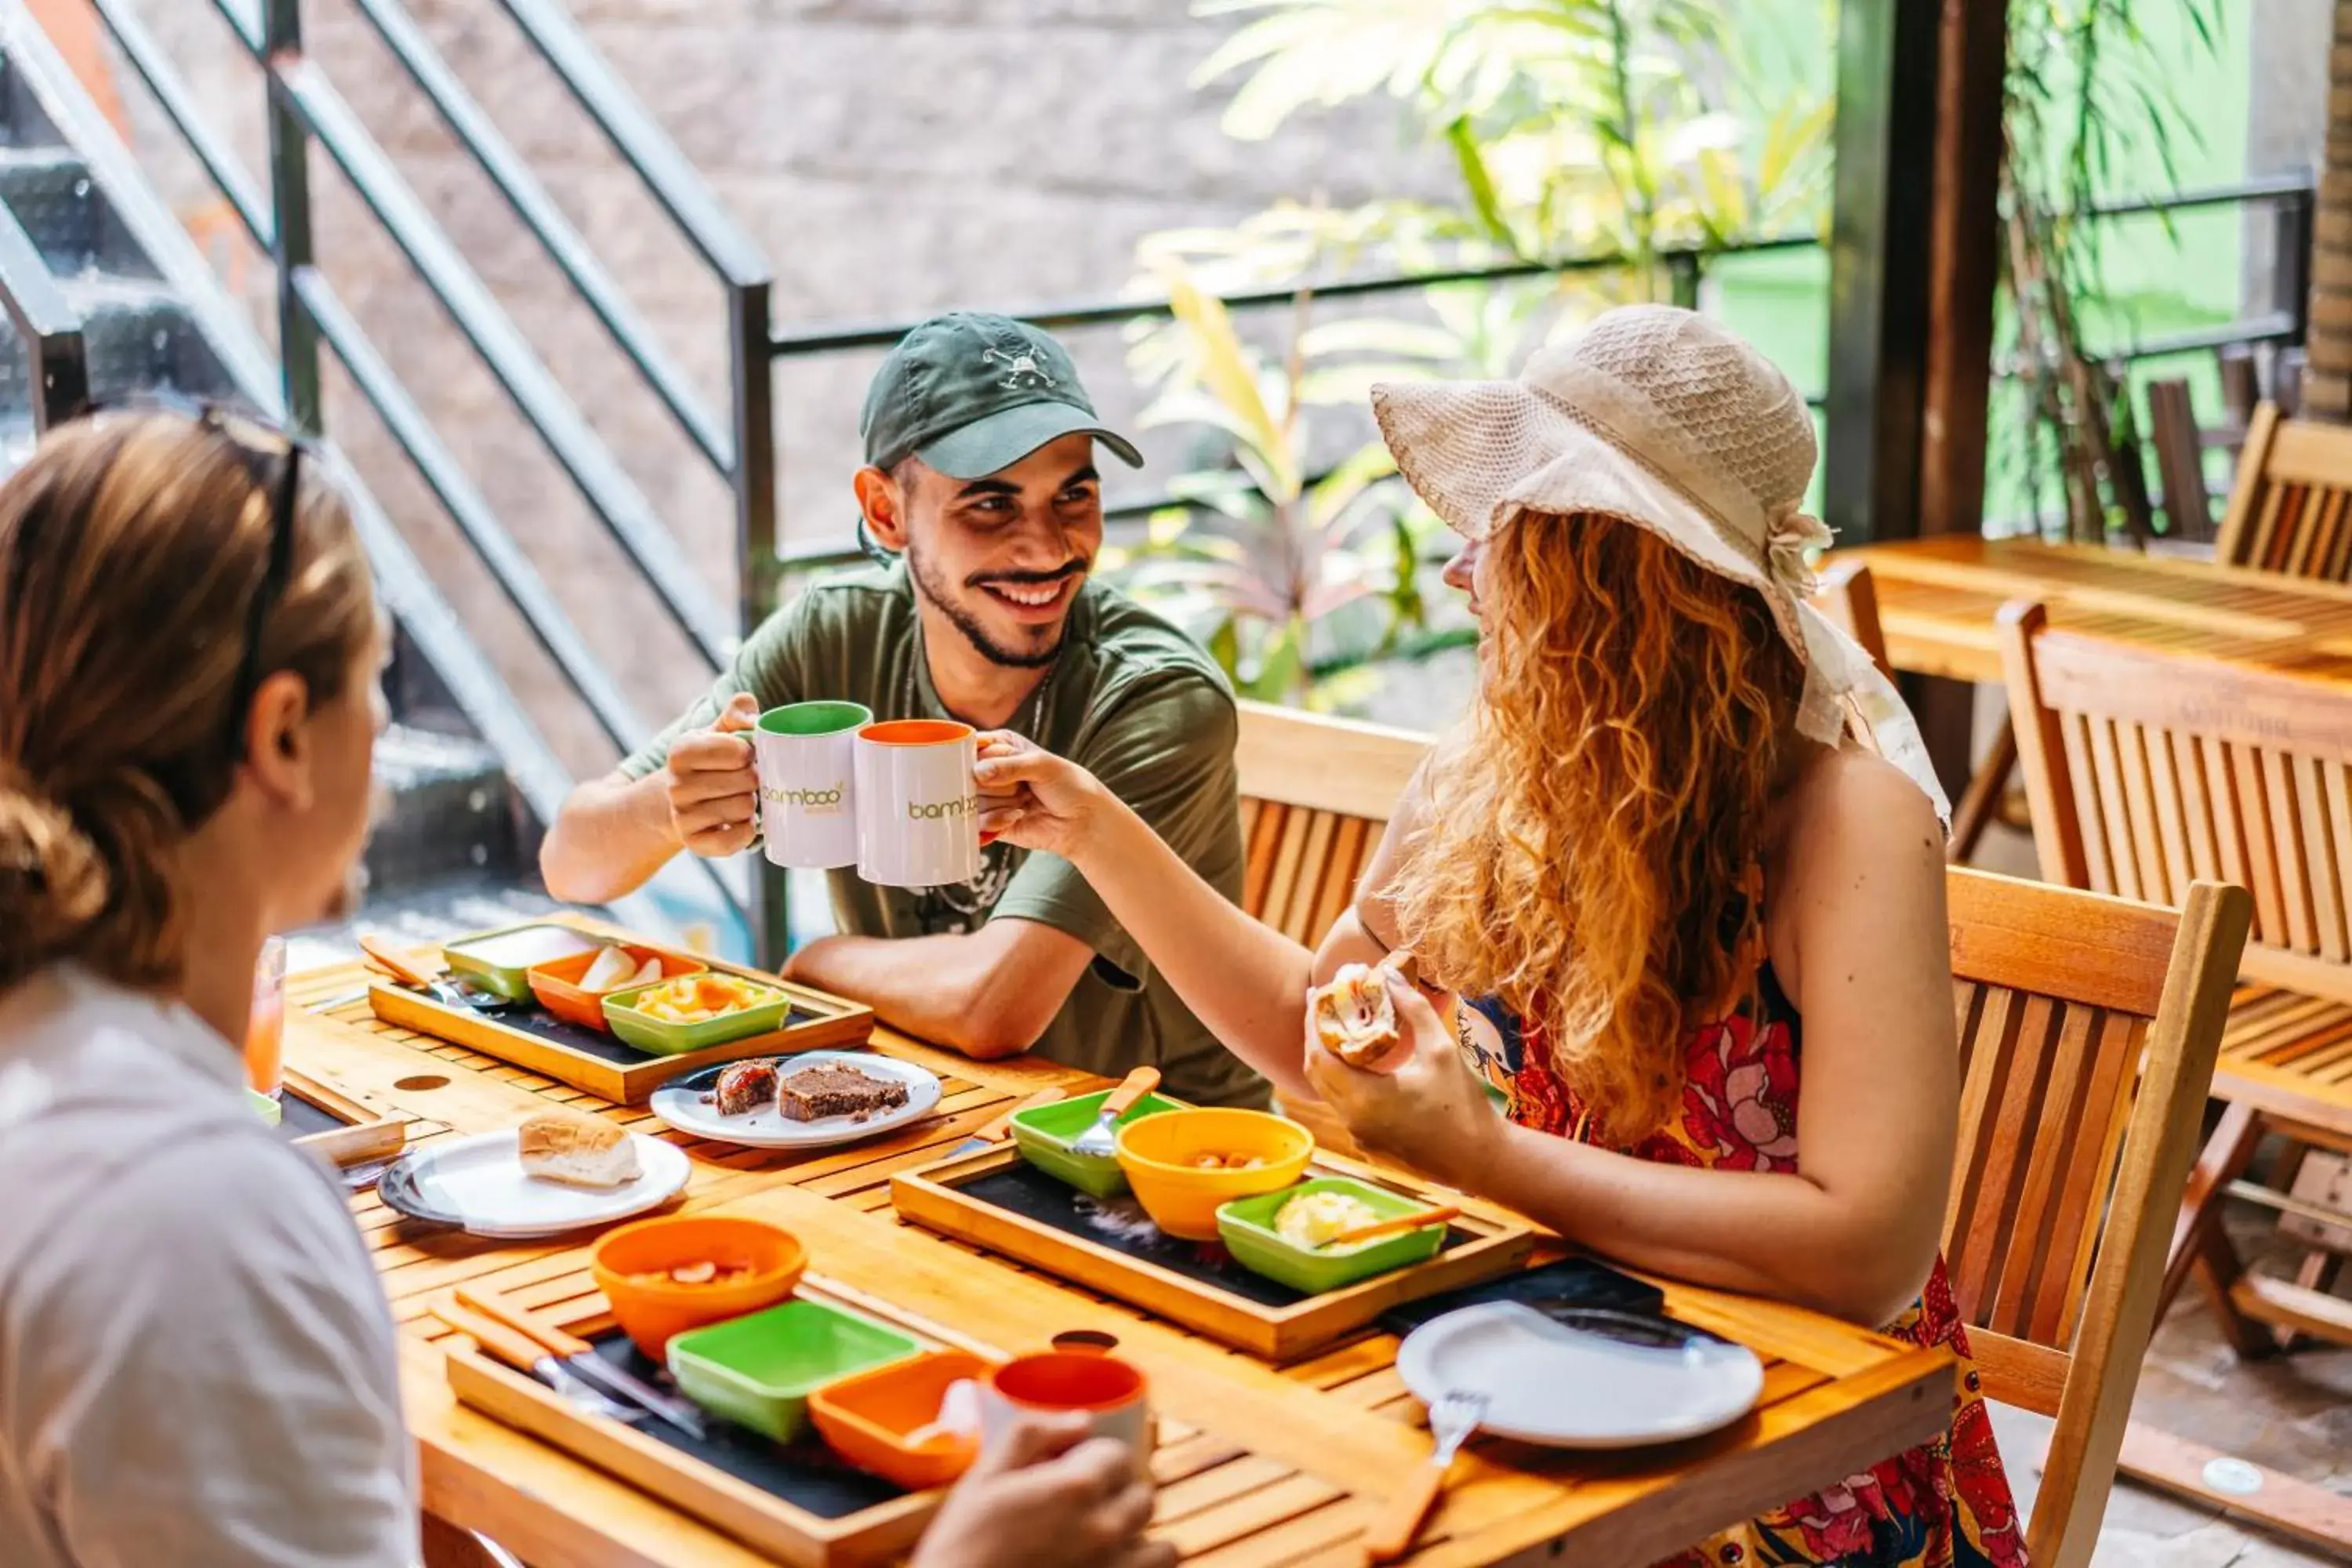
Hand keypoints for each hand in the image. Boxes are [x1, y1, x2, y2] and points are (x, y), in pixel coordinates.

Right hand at [666, 693, 759, 858]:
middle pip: (746, 780)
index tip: (744, 755)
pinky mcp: (694, 844)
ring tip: (740, 796)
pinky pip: (737, 839)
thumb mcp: (719, 730)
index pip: (739, 751)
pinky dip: (747, 830)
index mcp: (681, 751)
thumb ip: (738, 711)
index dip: (751, 752)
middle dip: (754, 778)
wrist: (680, 800)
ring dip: (752, 803)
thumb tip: (754, 719)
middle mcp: (677, 785)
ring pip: (744, 808)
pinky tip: (741, 821)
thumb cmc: (710, 759)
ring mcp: (683, 817)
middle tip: (746, 778)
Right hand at [909, 1412, 1169, 1567]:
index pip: (1120, 1455)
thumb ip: (1033, 1434)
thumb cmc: (964, 1542)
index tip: (1076, 1466)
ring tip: (1109, 1538)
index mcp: (1076, 1488)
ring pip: (1162, 1547)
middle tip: (1091, 1500)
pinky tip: (1117, 1564)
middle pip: (1144, 1496)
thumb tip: (1081, 1419)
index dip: (1098, 1456)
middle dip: (1122, 1492)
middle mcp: (1105, 1529)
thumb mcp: (985, 1475)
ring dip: (1141, 1538)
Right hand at [971, 731, 1112, 863]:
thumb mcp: (1041, 765)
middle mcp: (991, 770)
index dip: (971, 757)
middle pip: (967, 775)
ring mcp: (989, 797)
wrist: (1082, 821)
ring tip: (1024, 801)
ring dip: (1001, 803)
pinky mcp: (991, 822)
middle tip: (1020, 786)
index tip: (982, 767)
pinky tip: (1018, 815)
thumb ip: (1009, 766)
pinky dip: (998, 820)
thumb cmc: (1068, 785)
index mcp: (1000, 746)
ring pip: (972, 800)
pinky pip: (978, 822)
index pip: (970, 745)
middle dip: (994, 784)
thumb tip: (978, 772)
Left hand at [1303, 972, 1500, 1190]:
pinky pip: (1344, 1106)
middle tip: (1324, 1006)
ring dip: (1329, 1059)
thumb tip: (1390, 975)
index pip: (1318, 1054)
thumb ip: (1413, 1010)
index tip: (1315, 993)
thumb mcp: (1441, 1049)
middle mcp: (1352, 1120)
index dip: (1313, 1022)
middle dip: (1316, 1037)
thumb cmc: (1463, 1105)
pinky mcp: (1370, 1144)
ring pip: (1329, 1091)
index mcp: (1363, 1098)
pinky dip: (1344, 1080)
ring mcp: (1359, 1136)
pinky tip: (1361, 1063)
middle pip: (1316, 1073)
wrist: (1482, 1159)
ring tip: (1341, 1029)